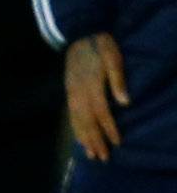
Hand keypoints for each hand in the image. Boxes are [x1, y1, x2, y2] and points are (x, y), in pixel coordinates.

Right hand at [66, 32, 128, 160]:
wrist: (80, 34)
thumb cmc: (101, 46)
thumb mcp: (114, 58)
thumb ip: (117, 80)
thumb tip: (125, 103)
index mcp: (91, 85)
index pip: (101, 112)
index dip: (109, 128)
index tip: (117, 143)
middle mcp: (79, 92)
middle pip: (87, 121)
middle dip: (95, 140)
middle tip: (103, 158)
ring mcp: (71, 93)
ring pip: (76, 120)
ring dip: (84, 138)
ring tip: (90, 155)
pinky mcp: (68, 91)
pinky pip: (71, 115)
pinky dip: (75, 128)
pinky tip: (79, 138)